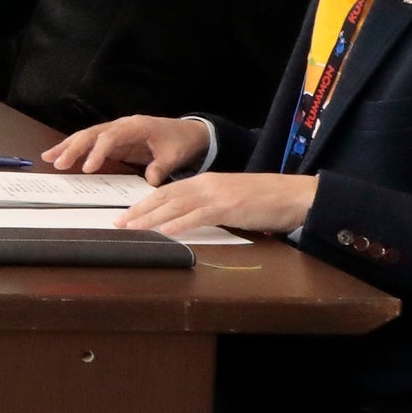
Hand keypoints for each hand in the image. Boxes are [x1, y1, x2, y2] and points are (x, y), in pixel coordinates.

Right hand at [41, 114, 210, 180]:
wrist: (188, 132)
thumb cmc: (180, 141)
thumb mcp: (174, 156)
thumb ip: (160, 168)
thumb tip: (149, 182)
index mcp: (136, 126)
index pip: (110, 137)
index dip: (97, 152)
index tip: (87, 168)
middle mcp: (122, 125)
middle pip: (92, 133)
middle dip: (73, 148)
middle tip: (58, 162)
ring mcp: (116, 130)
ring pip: (87, 135)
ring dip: (67, 146)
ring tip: (49, 157)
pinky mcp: (113, 139)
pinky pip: (90, 142)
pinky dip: (74, 148)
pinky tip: (59, 155)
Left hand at [119, 171, 314, 238]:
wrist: (293, 195)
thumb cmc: (264, 200)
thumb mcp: (229, 198)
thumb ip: (207, 205)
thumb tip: (186, 218)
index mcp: (206, 181)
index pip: (167, 192)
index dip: (144, 203)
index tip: (126, 214)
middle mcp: (207, 184)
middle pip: (165, 197)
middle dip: (139, 210)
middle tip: (117, 222)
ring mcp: (217, 195)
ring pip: (175, 206)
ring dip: (150, 218)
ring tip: (131, 227)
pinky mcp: (229, 207)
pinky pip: (198, 216)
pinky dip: (179, 224)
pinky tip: (164, 231)